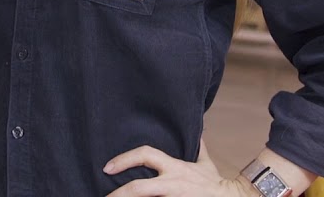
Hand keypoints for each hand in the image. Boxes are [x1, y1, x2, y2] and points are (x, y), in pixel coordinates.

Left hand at [103, 140, 258, 196]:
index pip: (145, 155)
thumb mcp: (205, 163)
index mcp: (174, 167)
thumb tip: (198, 132)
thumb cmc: (215, 184)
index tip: (108, 167)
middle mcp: (172, 183)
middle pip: (139, 187)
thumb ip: (198, 148)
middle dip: (118, 194)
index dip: (125, 159)